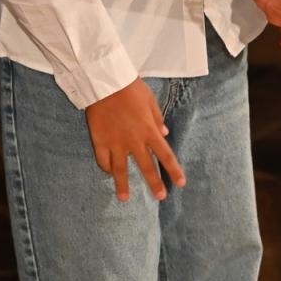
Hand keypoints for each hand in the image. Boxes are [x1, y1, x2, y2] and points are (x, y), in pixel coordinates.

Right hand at [84, 79, 185, 201]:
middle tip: (160, 197)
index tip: (181, 183)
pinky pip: (103, 159)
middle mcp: (134, 141)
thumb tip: (165, 133)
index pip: (166, 155)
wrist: (105, 82)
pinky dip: (106, 167)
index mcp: (149, 131)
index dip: (174, 170)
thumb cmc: (130, 88)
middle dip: (154, 183)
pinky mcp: (100, 140)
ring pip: (120, 169)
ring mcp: (115, 143)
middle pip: (146, 167)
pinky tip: (108, 172)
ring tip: (124, 199)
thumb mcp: (150, 101)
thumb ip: (158, 119)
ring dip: (123, 185)